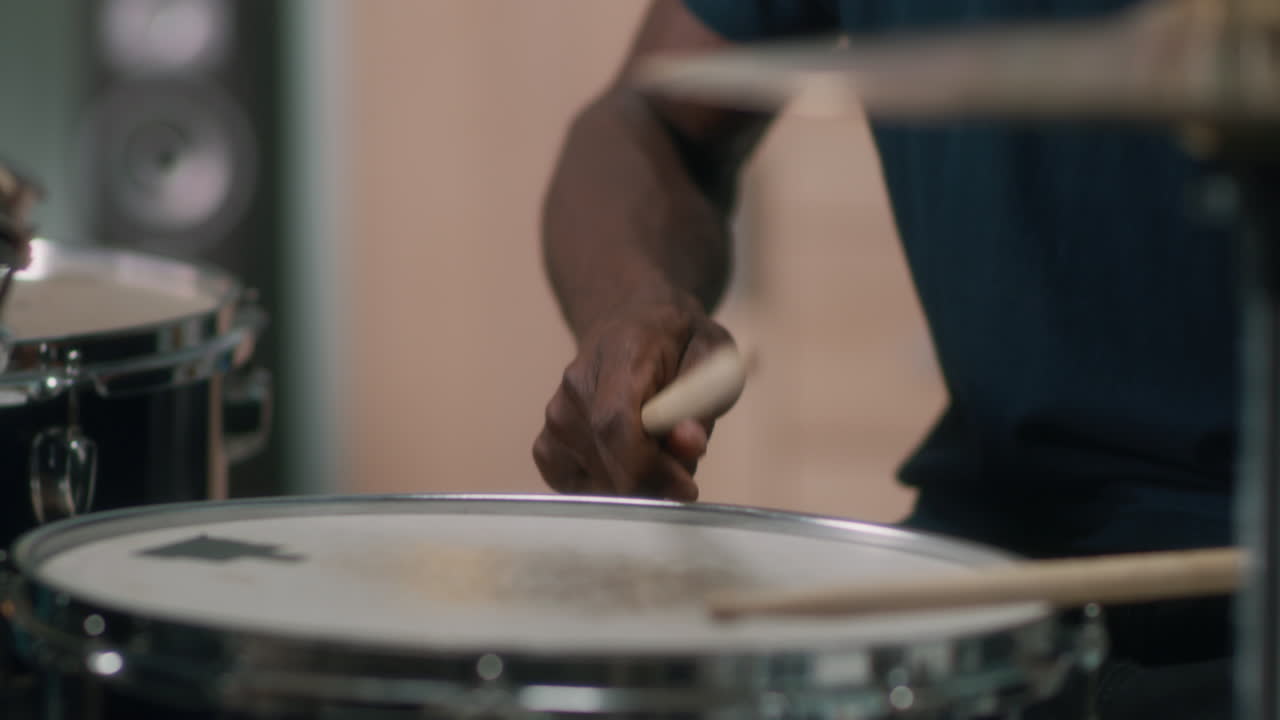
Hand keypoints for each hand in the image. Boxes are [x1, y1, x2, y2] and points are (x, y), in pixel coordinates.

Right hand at [533, 301, 735, 500]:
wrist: (632, 319)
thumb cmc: (678, 340)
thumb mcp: (712, 354)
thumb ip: (704, 399)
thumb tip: (689, 444)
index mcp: (622, 353)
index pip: (615, 423)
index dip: (648, 467)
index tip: (686, 487)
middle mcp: (577, 384)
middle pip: (605, 461)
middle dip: (654, 484)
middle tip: (683, 468)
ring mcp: (556, 414)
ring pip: (594, 481)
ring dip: (635, 485)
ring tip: (657, 453)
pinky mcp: (546, 442)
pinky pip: (574, 486)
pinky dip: (606, 487)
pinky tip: (627, 463)